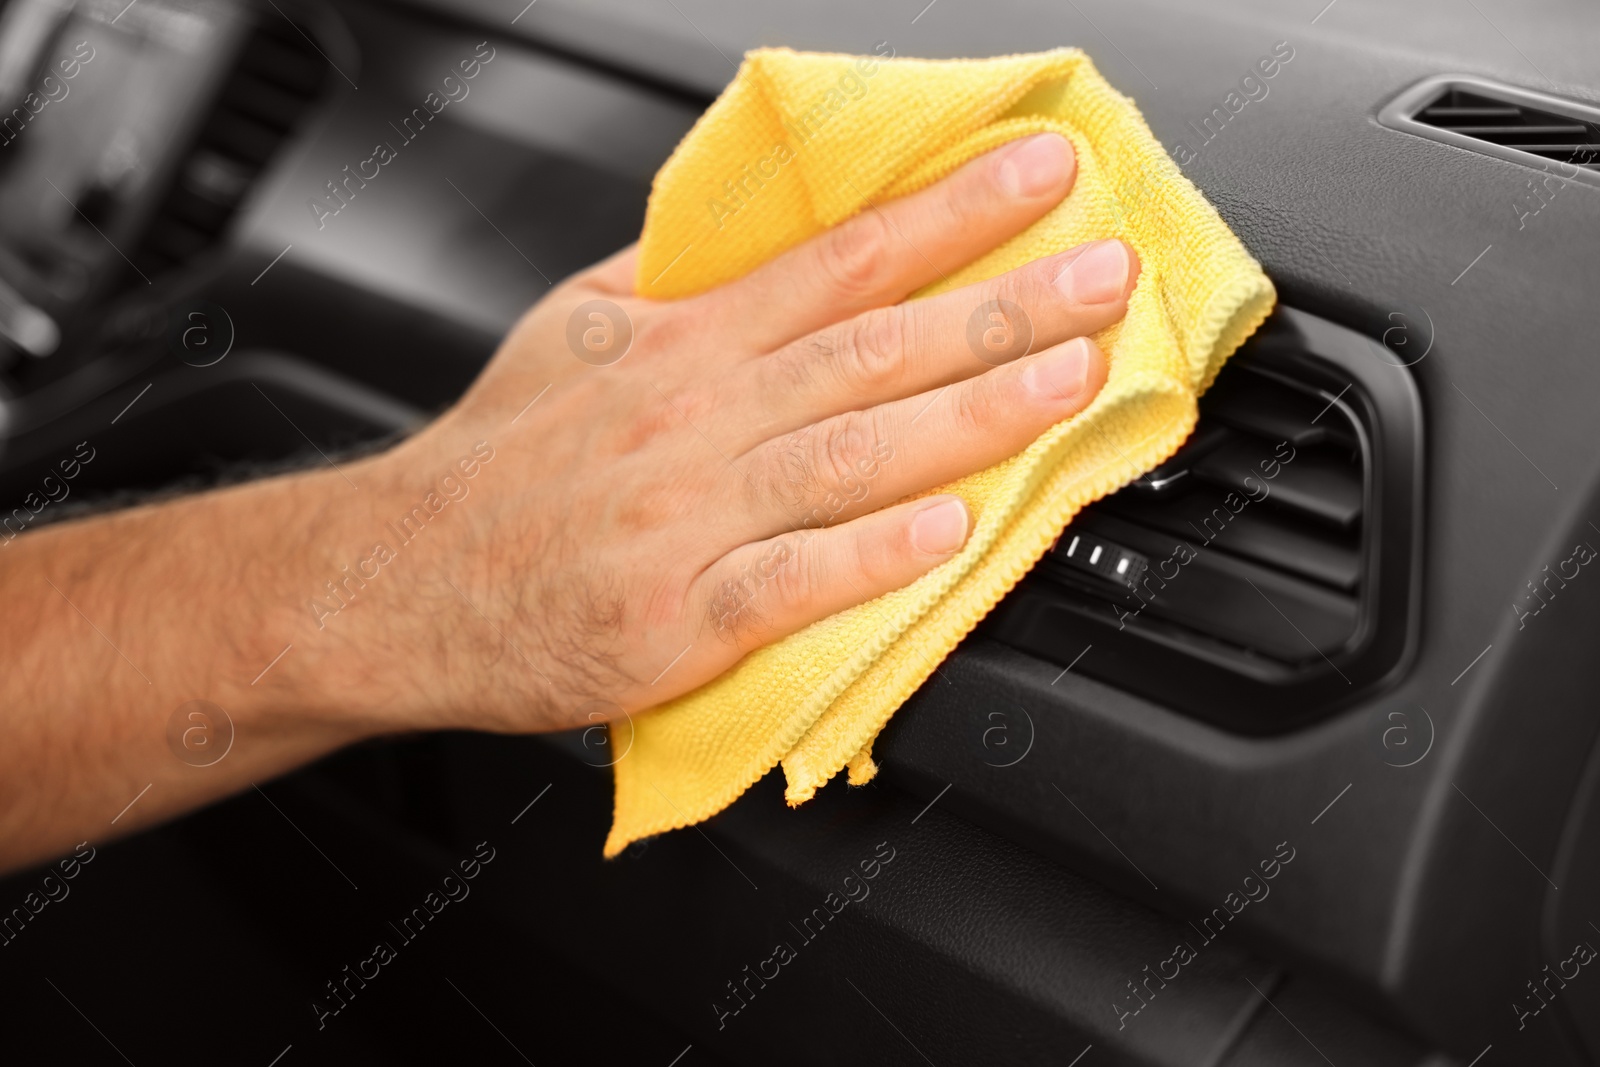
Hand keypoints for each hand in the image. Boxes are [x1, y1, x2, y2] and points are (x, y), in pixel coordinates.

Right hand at [372, 131, 1139, 732]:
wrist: (397, 582)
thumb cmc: (494, 463)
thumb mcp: (572, 332)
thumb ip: (675, 286)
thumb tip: (760, 237)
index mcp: (679, 344)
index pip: (840, 259)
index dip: (951, 212)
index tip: (1039, 177)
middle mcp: (694, 418)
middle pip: (872, 346)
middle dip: (1003, 303)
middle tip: (1105, 275)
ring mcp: (688, 517)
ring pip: (852, 453)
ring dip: (974, 413)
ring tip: (1071, 379)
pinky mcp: (675, 618)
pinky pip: (792, 580)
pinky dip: (874, 555)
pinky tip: (952, 532)